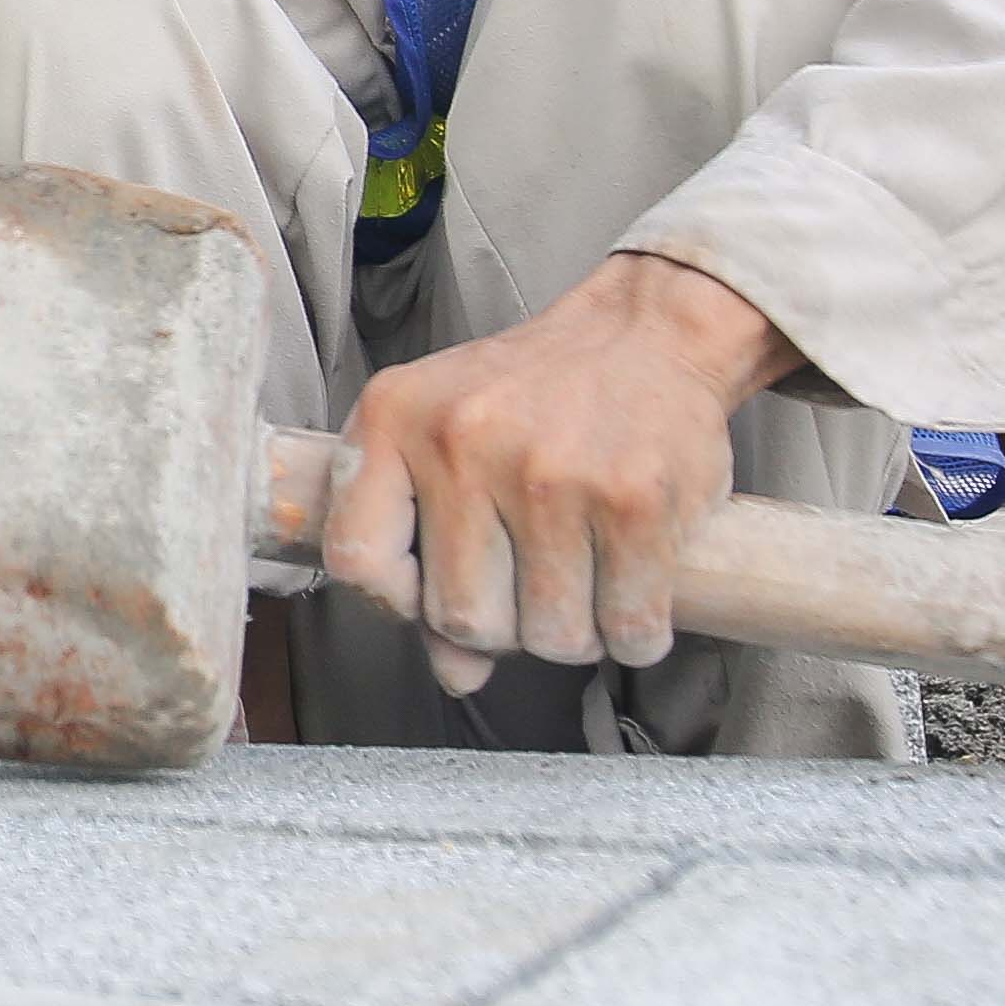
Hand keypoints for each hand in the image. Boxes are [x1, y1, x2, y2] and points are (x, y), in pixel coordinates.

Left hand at [320, 254, 796, 691]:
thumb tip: (455, 674)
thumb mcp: (451, 444)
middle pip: (463, 618)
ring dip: (574, 634)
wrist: (648, 331)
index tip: (433, 590)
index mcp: (395, 417)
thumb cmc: (538, 396)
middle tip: (532, 584)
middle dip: (505, 628)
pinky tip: (634, 589)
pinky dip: (635, 632)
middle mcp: (464, 439)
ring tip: (585, 582)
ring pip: (548, 637)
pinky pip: (628, 627)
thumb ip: (431, 555)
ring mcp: (551, 471)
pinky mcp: (634, 499)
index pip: (356, 560)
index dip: (397, 601)